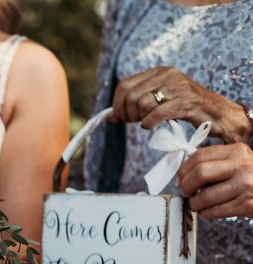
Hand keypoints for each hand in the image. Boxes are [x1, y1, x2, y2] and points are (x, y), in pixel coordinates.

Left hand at [111, 67, 251, 142]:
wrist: (217, 113)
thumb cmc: (186, 108)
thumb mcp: (161, 99)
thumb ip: (137, 102)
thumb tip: (111, 116)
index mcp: (159, 71)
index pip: (125, 85)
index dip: (117, 103)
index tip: (119, 117)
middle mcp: (167, 75)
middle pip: (131, 95)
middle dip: (126, 113)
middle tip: (133, 122)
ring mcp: (177, 87)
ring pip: (142, 103)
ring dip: (139, 118)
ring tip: (146, 122)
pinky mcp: (185, 102)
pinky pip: (156, 113)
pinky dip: (149, 123)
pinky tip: (151, 126)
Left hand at [178, 143, 252, 219]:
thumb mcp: (240, 161)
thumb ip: (218, 162)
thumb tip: (185, 174)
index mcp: (237, 151)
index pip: (200, 156)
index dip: (184, 170)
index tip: (180, 178)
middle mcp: (242, 166)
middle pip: (200, 174)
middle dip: (186, 186)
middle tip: (185, 192)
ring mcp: (245, 186)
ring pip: (204, 196)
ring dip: (195, 203)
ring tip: (197, 204)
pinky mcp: (246, 205)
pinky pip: (214, 211)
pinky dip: (205, 213)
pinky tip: (207, 212)